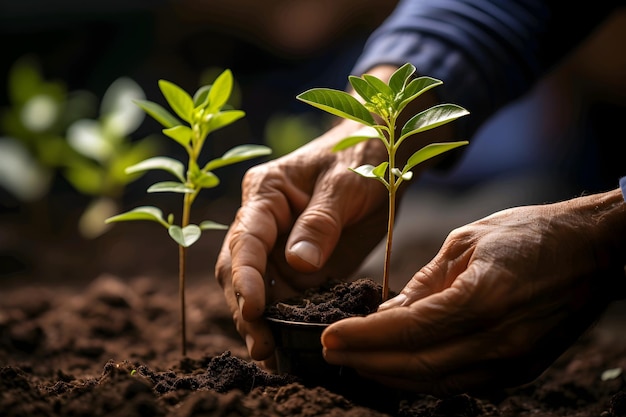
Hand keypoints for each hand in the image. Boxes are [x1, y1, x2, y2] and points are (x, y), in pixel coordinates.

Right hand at [215, 119, 389, 362]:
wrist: (381, 156)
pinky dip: (287, 322)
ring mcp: (280, 247)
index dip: (245, 277)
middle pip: (239, 271)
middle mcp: (264, 223)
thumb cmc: (362, 157)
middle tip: (263, 347)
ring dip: (262, 323)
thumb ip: (321, 222)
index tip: (254, 310)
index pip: (246, 239)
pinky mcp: (300, 266)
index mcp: (266, 194)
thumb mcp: (346, 184)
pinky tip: (293, 346)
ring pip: (260, 290)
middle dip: (246, 310)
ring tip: (274, 358)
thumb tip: (297, 264)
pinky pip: (288, 297)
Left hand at [322, 191, 624, 395]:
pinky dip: (422, 378)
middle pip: (417, 365)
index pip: (408, 330)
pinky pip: (459, 383)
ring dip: (389, 376)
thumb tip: (387, 314)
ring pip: (435, 382)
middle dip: (366, 362)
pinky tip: (396, 367)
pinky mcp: (520, 371)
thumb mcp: (467, 241)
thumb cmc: (528, 233)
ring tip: (355, 362)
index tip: (328, 337)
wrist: (593, 249)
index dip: (363, 337)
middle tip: (330, 353)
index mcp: (483, 297)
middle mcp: (499, 339)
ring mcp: (513, 362)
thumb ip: (424, 283)